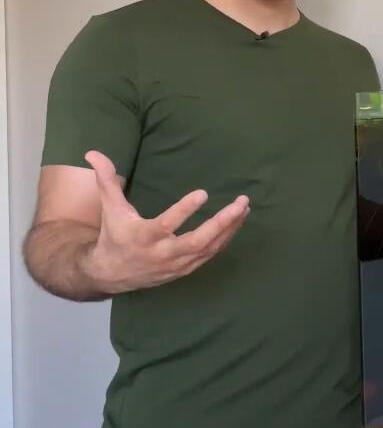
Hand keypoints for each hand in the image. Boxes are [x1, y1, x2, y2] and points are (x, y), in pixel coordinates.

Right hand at [80, 150, 249, 293]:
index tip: (203, 193)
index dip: (185, 210)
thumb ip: (106, 180)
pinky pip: (211, 254)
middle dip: (222, 222)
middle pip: (198, 241)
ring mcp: (177, 264)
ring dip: (230, 228)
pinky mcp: (186, 269)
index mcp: (144, 236)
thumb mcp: (110, 208)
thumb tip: (93, 152)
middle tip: (241, 203)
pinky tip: (237, 221)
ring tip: (244, 207)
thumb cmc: (113, 235)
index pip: (167, 223)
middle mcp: (163, 253)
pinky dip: (226, 238)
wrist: (110, 274)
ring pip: (210, 248)